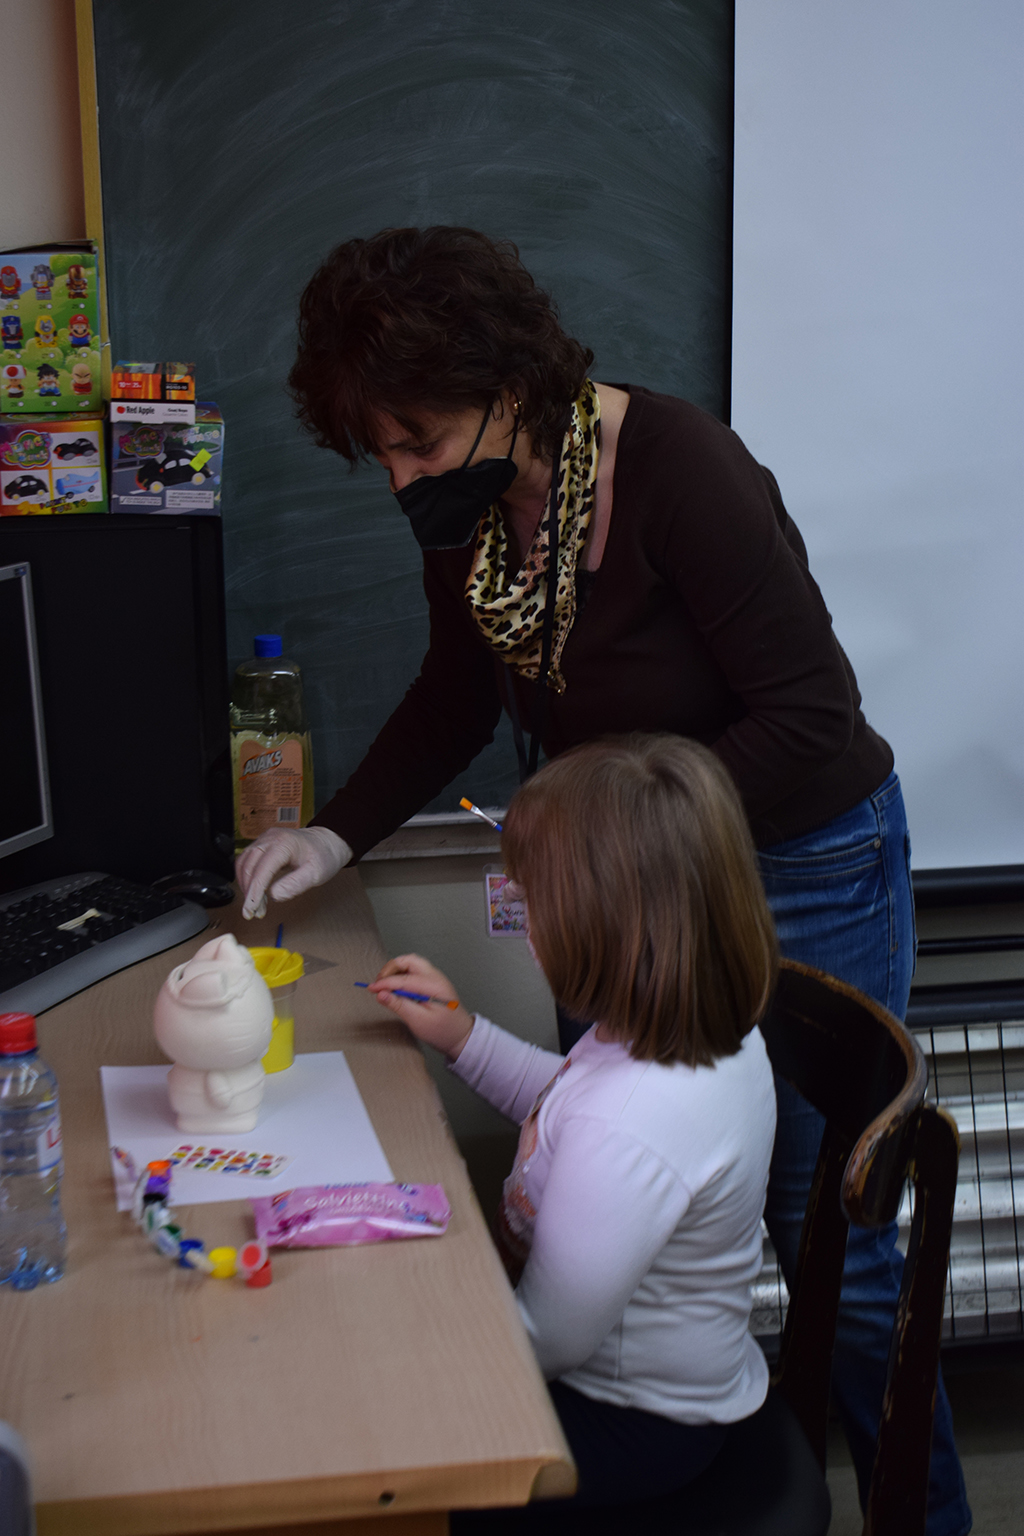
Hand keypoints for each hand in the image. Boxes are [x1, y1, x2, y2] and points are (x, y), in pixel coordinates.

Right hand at [235, 826, 350, 918]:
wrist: (326, 843)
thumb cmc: (323, 855)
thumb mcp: (316, 873)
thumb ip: (296, 884)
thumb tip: (274, 895)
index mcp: (284, 843)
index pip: (262, 869)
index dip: (254, 892)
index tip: (250, 910)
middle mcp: (270, 838)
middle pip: (249, 866)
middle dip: (249, 892)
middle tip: (254, 912)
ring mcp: (264, 840)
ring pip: (244, 864)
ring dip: (246, 887)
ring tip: (257, 906)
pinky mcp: (261, 845)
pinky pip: (247, 862)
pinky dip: (248, 879)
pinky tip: (256, 893)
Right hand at [368, 954, 474, 1058]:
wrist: (460, 1036)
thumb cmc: (443, 1031)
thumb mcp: (418, 1022)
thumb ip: (399, 1006)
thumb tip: (381, 994)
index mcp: (434, 986)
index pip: (403, 979)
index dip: (384, 983)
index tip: (371, 989)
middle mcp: (436, 977)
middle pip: (408, 961)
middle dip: (390, 969)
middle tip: (379, 983)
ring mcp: (435, 977)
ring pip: (411, 963)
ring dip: (396, 970)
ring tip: (386, 985)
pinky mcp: (433, 982)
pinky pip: (415, 970)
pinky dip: (402, 974)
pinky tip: (397, 987)